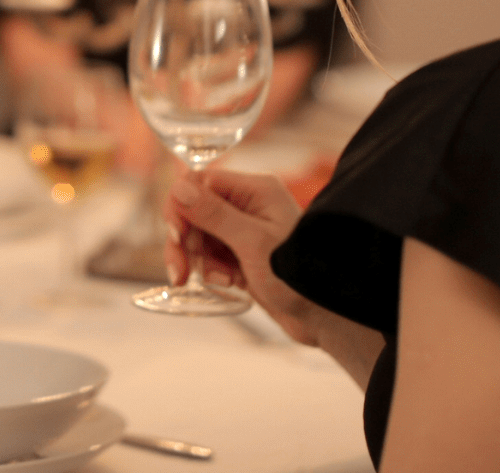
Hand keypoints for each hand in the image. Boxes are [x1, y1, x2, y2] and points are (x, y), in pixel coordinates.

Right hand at [165, 168, 318, 343]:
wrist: (323, 317)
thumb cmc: (299, 278)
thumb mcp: (253, 244)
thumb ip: (214, 215)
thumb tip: (179, 188)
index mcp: (256, 190)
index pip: (200, 183)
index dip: (181, 207)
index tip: (176, 235)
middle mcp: (249, 204)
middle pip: (194, 211)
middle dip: (185, 241)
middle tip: (180, 271)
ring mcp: (245, 230)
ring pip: (199, 236)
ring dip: (200, 260)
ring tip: (220, 279)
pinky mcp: (242, 254)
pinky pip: (211, 255)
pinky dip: (213, 270)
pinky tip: (231, 284)